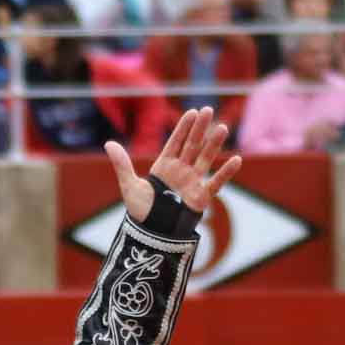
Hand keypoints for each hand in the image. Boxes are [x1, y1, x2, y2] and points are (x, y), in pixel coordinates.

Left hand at [104, 106, 239, 224]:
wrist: (152, 234)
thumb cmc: (141, 211)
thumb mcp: (129, 185)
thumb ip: (122, 164)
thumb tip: (108, 143)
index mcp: (164, 167)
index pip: (176, 142)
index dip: (183, 127)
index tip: (191, 112)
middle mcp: (180, 171)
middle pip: (192, 145)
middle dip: (200, 128)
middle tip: (208, 110)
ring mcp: (192, 183)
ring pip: (205, 159)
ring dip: (214, 144)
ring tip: (222, 128)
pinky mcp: (201, 197)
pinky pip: (216, 182)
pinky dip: (226, 172)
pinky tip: (236, 159)